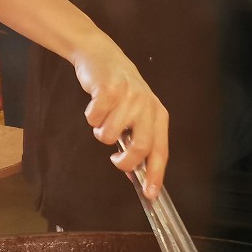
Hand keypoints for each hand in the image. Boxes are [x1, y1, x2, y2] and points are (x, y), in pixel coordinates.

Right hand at [70, 36, 168, 200]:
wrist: (101, 56)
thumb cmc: (120, 93)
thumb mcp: (137, 114)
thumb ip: (139, 140)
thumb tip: (137, 174)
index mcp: (158, 115)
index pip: (160, 151)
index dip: (156, 175)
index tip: (150, 195)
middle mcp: (147, 106)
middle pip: (140, 148)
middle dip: (125, 161)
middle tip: (115, 158)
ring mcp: (129, 97)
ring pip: (110, 135)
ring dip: (101, 133)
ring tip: (103, 120)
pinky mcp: (109, 88)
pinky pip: (95, 119)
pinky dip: (91, 117)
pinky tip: (95, 106)